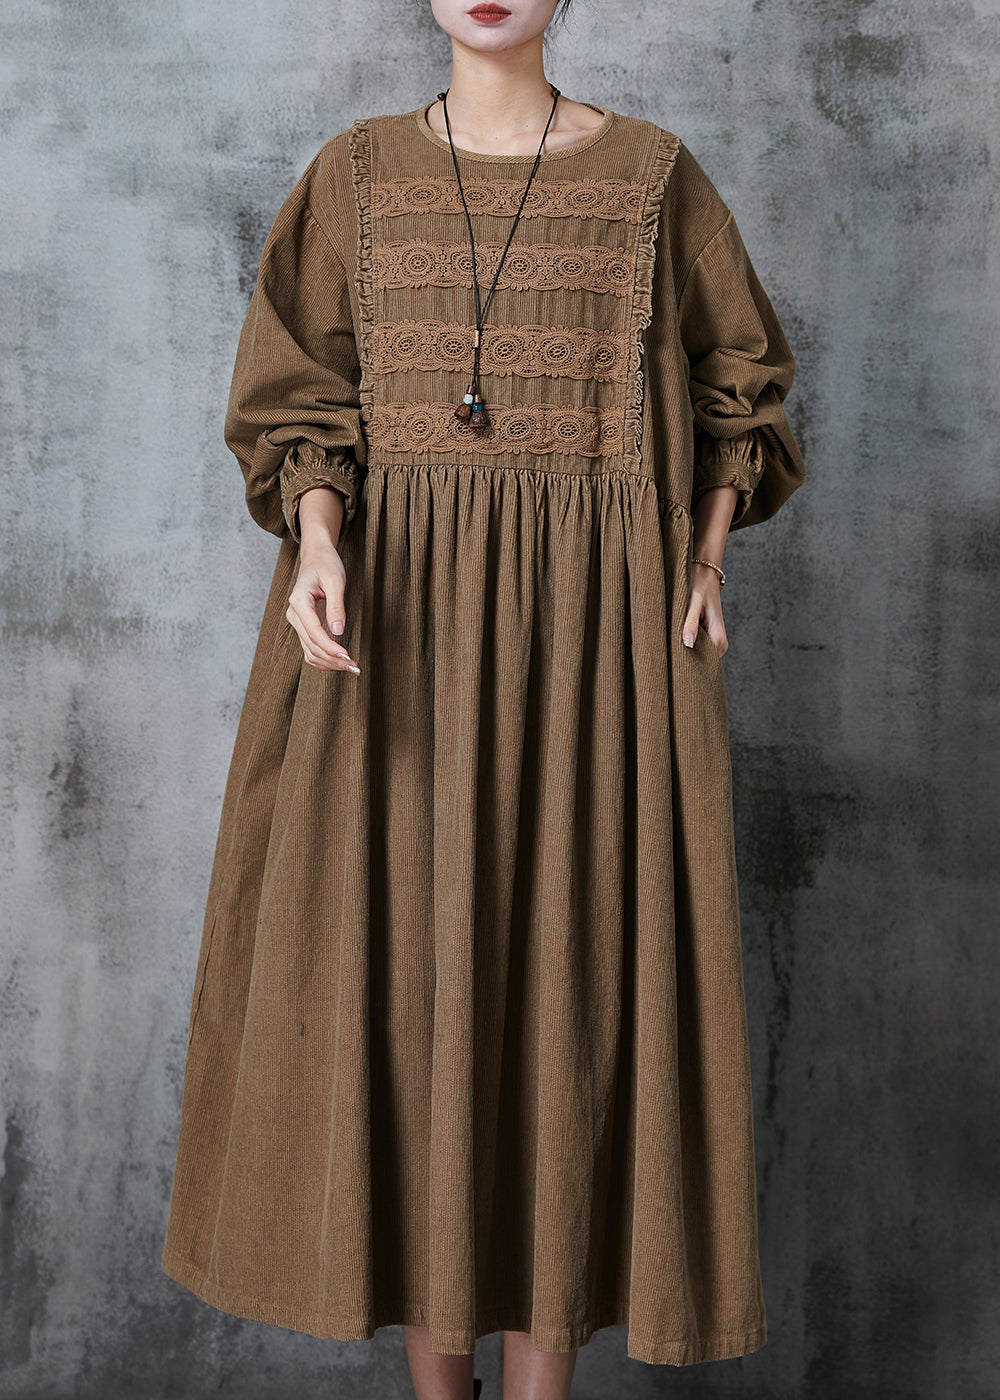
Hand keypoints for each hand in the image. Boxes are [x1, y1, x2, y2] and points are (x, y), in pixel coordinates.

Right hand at [286, 540, 359, 672]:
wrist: (316, 558)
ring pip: (310, 652)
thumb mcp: (335, 580)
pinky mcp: (304, 626)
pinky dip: (324, 659)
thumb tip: (338, 631)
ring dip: (329, 663)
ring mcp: (297, 622)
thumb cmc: (326, 564)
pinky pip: (310, 649)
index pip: (313, 632)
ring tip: (351, 667)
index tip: (346, 656)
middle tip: (355, 666)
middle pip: (311, 646)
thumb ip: (336, 606)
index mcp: (299, 602)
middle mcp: (294, 614)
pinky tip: (339, 662)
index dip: (330, 647)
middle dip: (333, 659)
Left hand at [681, 562, 728, 656]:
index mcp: (719, 638)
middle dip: (685, 656)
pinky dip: (686, 641)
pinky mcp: (708, 635)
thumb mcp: (693, 602)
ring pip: (698, 654)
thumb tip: (688, 644)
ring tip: (673, 638)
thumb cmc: (699, 585)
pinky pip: (696, 646)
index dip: (689, 662)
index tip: (674, 658)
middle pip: (701, 661)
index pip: (705, 663)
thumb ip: (690, 623)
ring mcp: (714, 640)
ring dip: (684, 648)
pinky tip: (677, 635)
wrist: (704, 573)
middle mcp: (719, 642)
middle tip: (669, 648)